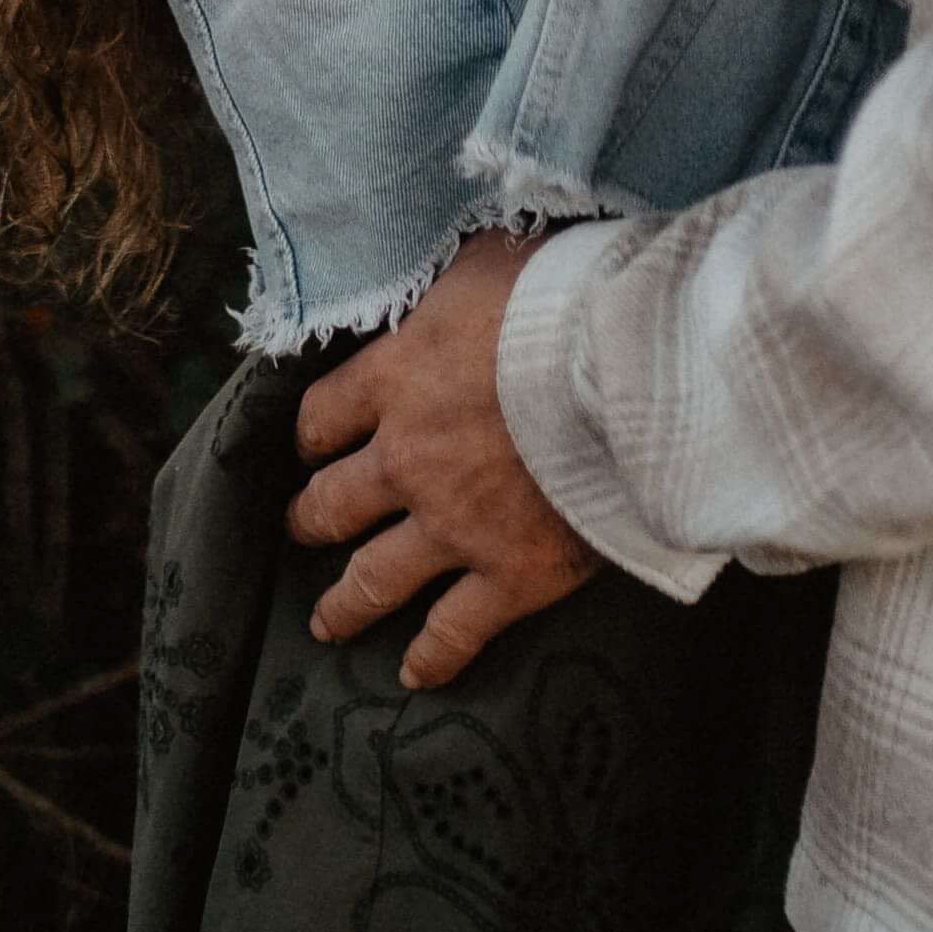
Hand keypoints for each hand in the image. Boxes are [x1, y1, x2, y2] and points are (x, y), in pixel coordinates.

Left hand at [289, 236, 595, 688]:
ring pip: (375, 579)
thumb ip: (446, 280)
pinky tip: (415, 673)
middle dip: (312, 516)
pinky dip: (432, 657)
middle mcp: (407, 460)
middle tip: (304, 525)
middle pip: (333, 503)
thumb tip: (434, 270)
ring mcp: (454, 526)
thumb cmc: (561, 295)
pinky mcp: (510, 575)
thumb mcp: (485, 258)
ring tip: (327, 621)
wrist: (628, 366)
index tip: (312, 444)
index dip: (312, 432)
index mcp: (395, 378)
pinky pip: (455, 631)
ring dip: (344, 603)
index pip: (322, 415)